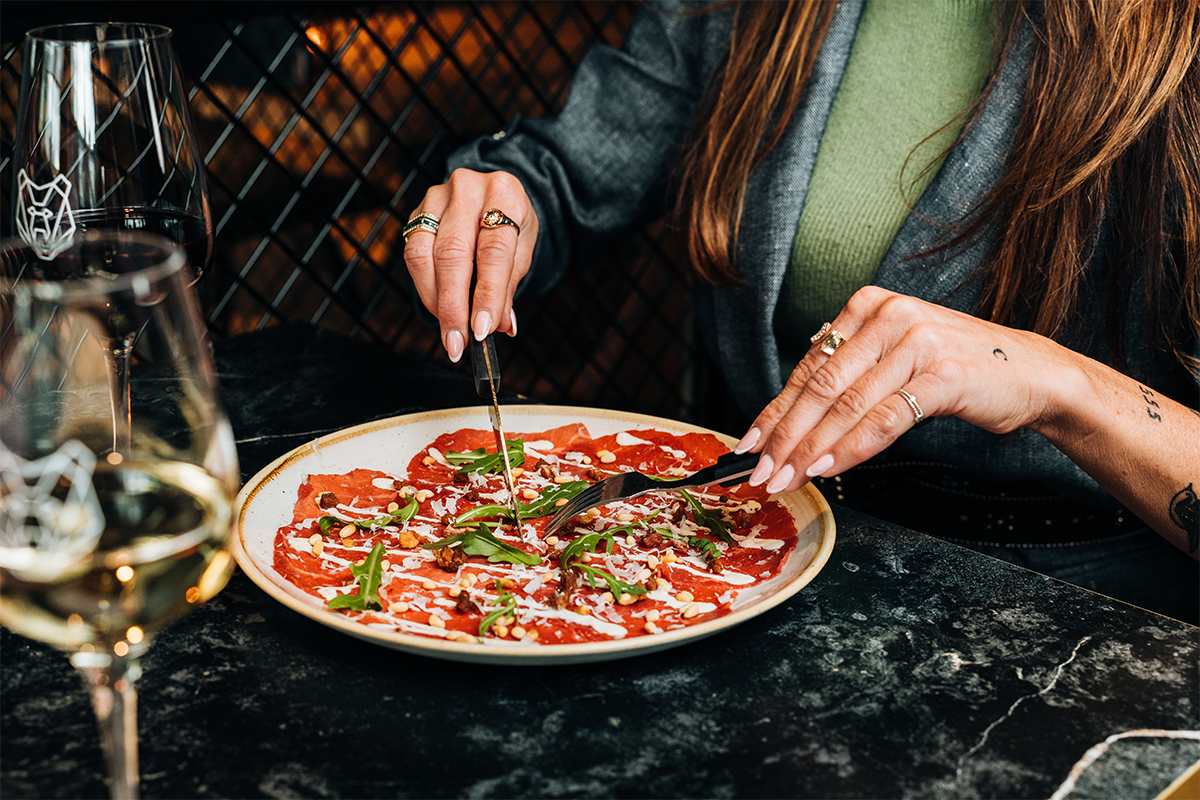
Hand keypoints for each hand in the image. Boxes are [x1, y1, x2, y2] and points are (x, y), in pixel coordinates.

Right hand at [404, 168, 538, 361]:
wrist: (494, 192)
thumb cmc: (511, 223)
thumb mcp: (523, 248)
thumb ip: (509, 285)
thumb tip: (499, 325)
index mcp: (504, 193)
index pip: (494, 251)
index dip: (487, 294)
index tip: (482, 330)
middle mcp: (467, 189)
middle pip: (453, 254)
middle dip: (454, 306)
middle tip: (458, 342)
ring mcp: (437, 197)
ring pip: (424, 255)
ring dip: (435, 301)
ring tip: (449, 331)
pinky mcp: (417, 211)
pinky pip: (412, 254)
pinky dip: (425, 288)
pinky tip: (439, 307)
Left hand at [735, 286, 1072, 492]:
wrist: (1031, 372)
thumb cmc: (955, 368)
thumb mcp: (893, 356)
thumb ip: (848, 371)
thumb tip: (788, 413)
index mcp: (868, 305)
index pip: (809, 367)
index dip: (775, 410)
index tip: (748, 444)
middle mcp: (888, 316)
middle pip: (820, 387)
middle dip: (785, 436)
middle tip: (760, 471)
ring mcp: (917, 342)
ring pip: (847, 405)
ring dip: (810, 449)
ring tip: (786, 478)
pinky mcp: (943, 374)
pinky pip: (885, 418)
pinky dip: (851, 447)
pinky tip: (828, 468)